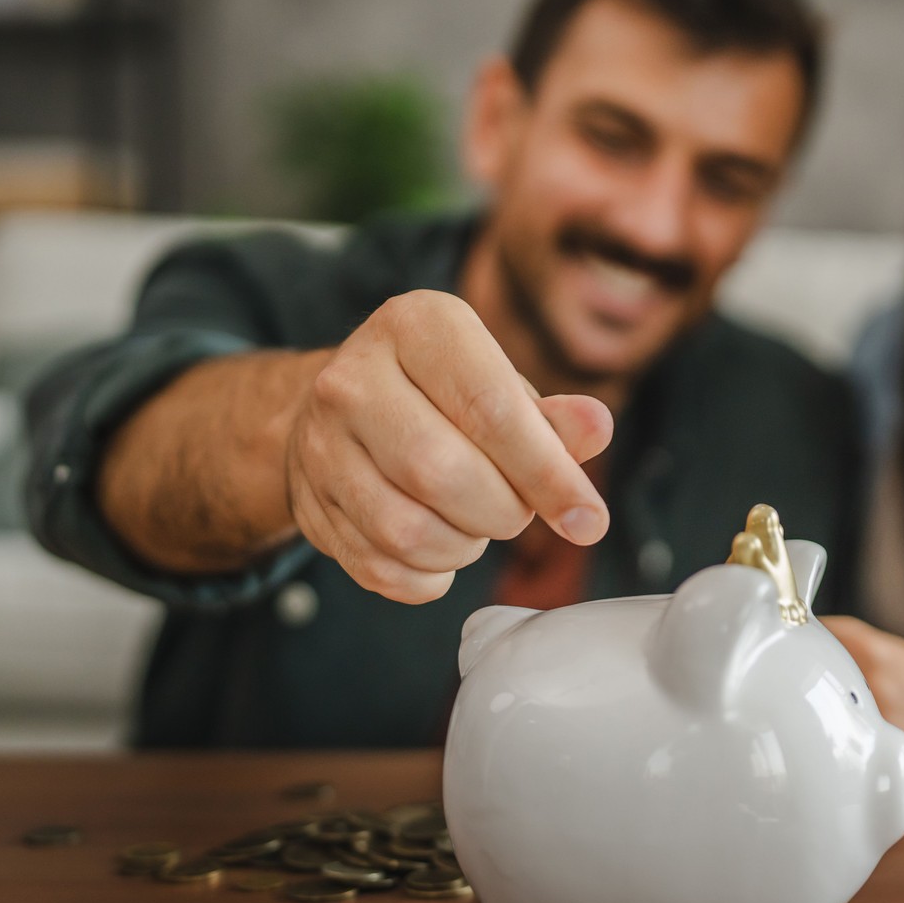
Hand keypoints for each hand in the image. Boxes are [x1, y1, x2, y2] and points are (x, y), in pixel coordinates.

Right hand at [287, 289, 612, 603]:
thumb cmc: (443, 397)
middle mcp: (351, 379)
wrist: (344, 413)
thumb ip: (553, 418)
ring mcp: (318, 445)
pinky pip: (381, 568)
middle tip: (517, 511)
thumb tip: (595, 428)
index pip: (490, 409)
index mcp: (414, 326)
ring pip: (406, 531)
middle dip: (502, 512)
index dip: (548, 474)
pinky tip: (441, 548)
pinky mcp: (308, 506)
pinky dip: (429, 576)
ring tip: (476, 523)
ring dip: (463, 546)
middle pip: (441, 473)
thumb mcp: (502, 386)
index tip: (588, 520)